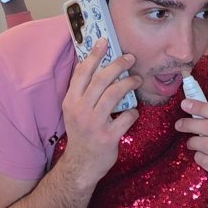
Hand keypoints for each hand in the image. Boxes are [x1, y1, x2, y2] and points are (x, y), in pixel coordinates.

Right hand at [61, 38, 141, 188]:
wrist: (81, 165)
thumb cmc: (81, 134)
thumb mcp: (74, 111)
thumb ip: (82, 91)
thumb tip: (93, 65)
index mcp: (71, 101)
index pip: (82, 72)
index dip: (94, 55)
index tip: (105, 42)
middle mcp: (80, 110)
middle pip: (100, 79)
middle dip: (117, 64)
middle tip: (130, 58)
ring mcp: (94, 123)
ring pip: (114, 94)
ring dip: (128, 83)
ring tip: (136, 79)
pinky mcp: (107, 137)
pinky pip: (126, 117)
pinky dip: (133, 112)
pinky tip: (133, 112)